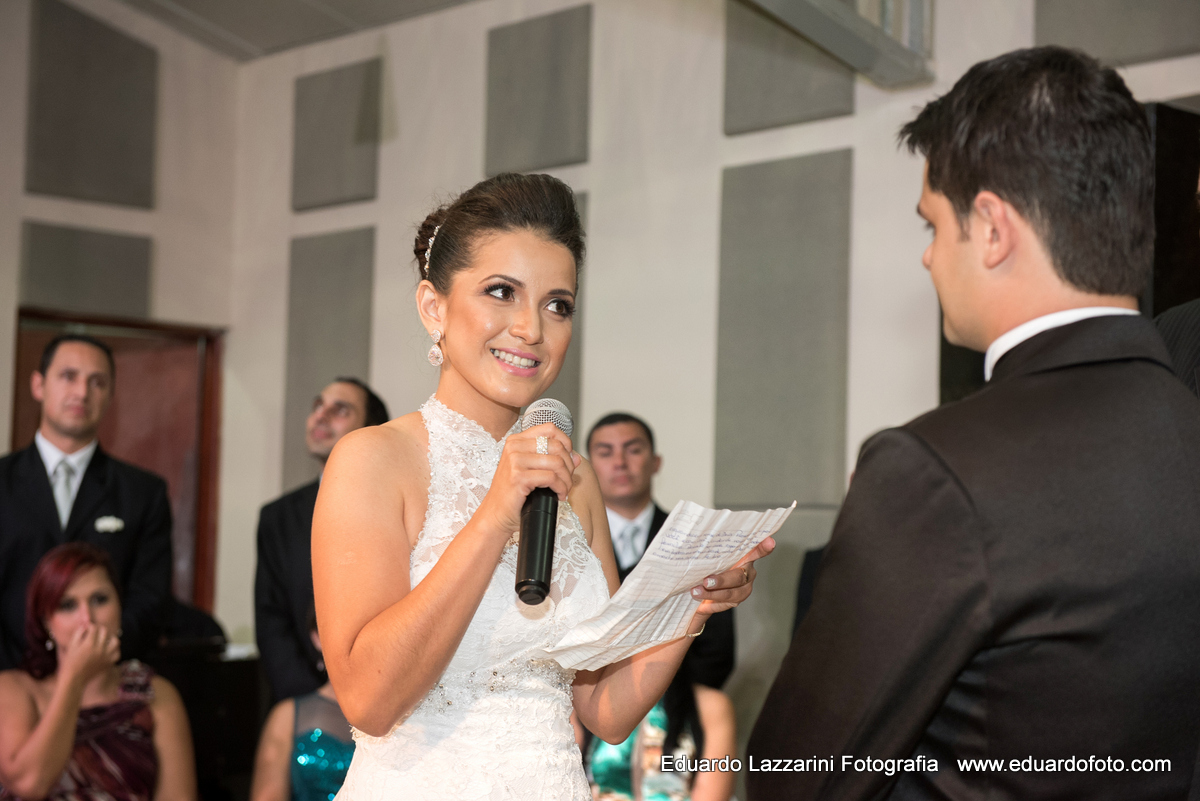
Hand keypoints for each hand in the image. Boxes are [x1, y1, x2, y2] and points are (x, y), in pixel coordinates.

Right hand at [57, 624, 119, 684]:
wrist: (74, 678)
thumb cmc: (71, 660)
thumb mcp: (72, 645)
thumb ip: (79, 632)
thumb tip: (87, 623)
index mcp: (89, 644)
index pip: (95, 627)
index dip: (90, 627)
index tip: (88, 629)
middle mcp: (99, 649)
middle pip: (105, 632)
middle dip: (100, 630)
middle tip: (95, 633)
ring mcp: (106, 656)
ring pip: (115, 641)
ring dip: (110, 638)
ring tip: (104, 640)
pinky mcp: (109, 663)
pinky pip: (117, 653)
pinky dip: (114, 650)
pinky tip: (107, 650)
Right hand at [475, 423, 579, 540]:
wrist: (495, 514)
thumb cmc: (513, 494)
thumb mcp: (532, 471)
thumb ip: (552, 460)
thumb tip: (576, 457)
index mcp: (517, 440)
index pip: (550, 429)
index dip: (566, 442)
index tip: (569, 460)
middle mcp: (514, 446)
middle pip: (557, 446)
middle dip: (569, 466)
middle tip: (567, 480)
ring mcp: (515, 461)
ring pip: (557, 462)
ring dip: (567, 479)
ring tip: (564, 490)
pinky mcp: (518, 477)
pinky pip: (552, 478)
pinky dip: (561, 488)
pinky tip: (559, 495)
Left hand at [686, 537, 776, 628]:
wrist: (698, 588)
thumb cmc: (705, 567)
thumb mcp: (706, 558)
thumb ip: (709, 553)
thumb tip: (695, 539)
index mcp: (743, 556)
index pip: (755, 551)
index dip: (763, 547)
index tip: (770, 541)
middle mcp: (747, 572)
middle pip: (738, 577)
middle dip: (721, 580)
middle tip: (706, 582)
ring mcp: (744, 588)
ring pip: (732, 593)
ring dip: (713, 594)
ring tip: (696, 592)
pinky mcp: (736, 601)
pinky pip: (725, 604)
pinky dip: (713, 604)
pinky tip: (703, 604)